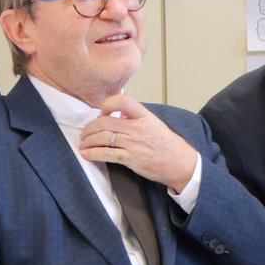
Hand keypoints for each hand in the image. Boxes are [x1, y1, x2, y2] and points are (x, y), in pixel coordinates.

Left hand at [79, 96, 199, 194]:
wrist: (180, 164)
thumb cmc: (167, 145)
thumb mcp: (154, 124)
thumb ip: (136, 118)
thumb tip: (115, 114)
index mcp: (144, 116)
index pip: (123, 101)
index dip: (108, 104)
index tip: (102, 112)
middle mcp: (138, 128)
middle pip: (105, 122)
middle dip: (89, 128)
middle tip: (85, 133)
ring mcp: (134, 143)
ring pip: (102, 137)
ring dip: (88, 141)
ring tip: (84, 144)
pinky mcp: (130, 158)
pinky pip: (106, 154)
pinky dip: (92, 153)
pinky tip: (87, 154)